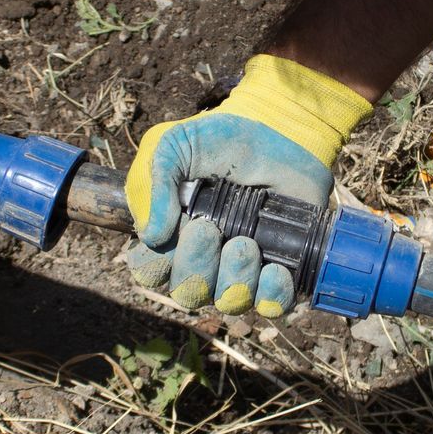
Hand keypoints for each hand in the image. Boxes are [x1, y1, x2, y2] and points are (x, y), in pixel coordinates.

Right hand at [125, 55, 370, 315]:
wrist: (279, 129)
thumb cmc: (218, 139)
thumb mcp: (172, 145)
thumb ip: (153, 184)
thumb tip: (153, 236)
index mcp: (170, 234)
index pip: (150, 272)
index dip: (156, 264)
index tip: (175, 230)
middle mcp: (204, 259)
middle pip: (189, 293)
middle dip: (196, 266)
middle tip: (209, 229)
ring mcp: (243, 268)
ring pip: (229, 302)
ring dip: (235, 278)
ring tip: (246, 243)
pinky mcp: (282, 268)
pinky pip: (273, 304)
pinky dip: (273, 294)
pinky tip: (275, 268)